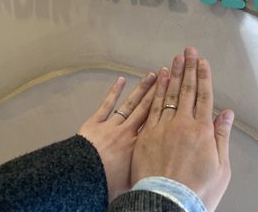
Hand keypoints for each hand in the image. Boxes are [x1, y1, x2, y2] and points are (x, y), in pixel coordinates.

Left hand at [78, 72, 157, 200]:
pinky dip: (114, 92)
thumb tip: (158, 167)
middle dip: (157, 92)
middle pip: (146, 109)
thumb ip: (145, 169)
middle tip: (168, 77)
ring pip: (130, 104)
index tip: (175, 96)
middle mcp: (128, 132)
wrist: (82, 176)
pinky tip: (121, 79)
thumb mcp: (132, 181)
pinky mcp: (95, 123)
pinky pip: (107, 105)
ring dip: (141, 89)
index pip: (156, 123)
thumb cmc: (107, 182)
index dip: (166, 109)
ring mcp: (111, 125)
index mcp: (138, 145)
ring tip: (152, 75)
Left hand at [131, 47, 233, 211]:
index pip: (204, 96)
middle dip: (188, 68)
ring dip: (173, 75)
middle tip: (188, 50)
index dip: (204, 77)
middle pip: (187, 90)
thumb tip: (227, 113)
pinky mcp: (146, 135)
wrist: (167, 204)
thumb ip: (222, 136)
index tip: (203, 61)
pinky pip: (151, 107)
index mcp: (202, 130)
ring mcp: (162, 128)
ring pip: (168, 95)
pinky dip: (156, 91)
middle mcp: (182, 124)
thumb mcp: (221, 167)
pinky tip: (158, 80)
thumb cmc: (198, 191)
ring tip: (175, 59)